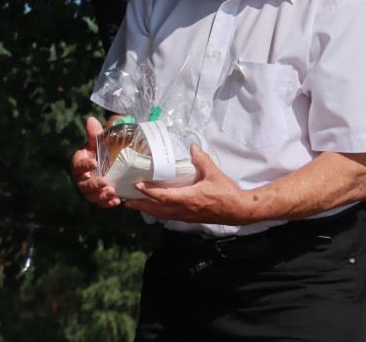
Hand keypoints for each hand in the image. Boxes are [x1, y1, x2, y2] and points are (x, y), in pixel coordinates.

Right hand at [70, 117, 121, 207]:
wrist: (108, 159)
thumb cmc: (100, 148)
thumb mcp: (97, 140)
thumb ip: (94, 133)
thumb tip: (91, 120)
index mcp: (78, 163)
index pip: (78, 166)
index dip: (85, 166)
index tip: (94, 163)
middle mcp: (81, 178)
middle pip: (84, 185)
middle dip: (93, 184)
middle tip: (104, 181)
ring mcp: (90, 189)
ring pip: (92, 196)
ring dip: (101, 196)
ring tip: (113, 192)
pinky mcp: (100, 196)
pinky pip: (102, 202)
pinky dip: (108, 203)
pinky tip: (118, 201)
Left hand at [123, 144, 245, 223]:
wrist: (239, 210)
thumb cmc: (227, 192)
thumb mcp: (215, 173)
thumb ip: (202, 160)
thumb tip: (193, 146)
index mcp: (190, 198)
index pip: (165, 197)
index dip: (149, 192)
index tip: (137, 186)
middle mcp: (185, 209)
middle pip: (158, 209)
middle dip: (141, 205)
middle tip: (126, 201)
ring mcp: (187, 215)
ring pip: (163, 215)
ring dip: (147, 210)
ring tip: (134, 205)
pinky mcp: (190, 218)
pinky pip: (170, 216)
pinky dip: (158, 213)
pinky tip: (153, 209)